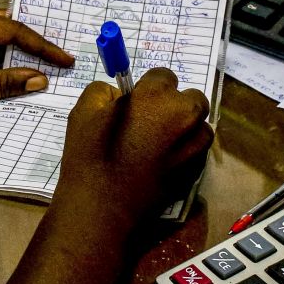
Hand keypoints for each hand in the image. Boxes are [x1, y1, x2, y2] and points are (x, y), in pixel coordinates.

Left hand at [0, 8, 74, 123]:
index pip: (13, 29)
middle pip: (9, 29)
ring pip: (2, 41)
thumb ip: (5, 82)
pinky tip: (25, 74)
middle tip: (63, 58)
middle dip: (36, 44)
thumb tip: (41, 79)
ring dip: (23, 55)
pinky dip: (8, 64)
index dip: (41, 46)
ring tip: (51, 65)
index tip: (64, 60)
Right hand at [53, 68, 211, 231]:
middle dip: (174, 104)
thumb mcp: (84, 112)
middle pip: (191, 97)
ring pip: (199, 125)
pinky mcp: (196, 170)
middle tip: (149, 121)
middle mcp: (184, 116)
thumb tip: (121, 95)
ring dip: (185, 127)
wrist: (102, 209)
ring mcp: (194, 145)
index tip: (136, 101)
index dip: (148, 87)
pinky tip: (162, 162)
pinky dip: (185, 150)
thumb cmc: (90, 157)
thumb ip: (105, 92)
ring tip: (158, 142)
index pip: (164, 75)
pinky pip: (197, 150)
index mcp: (157, 96)